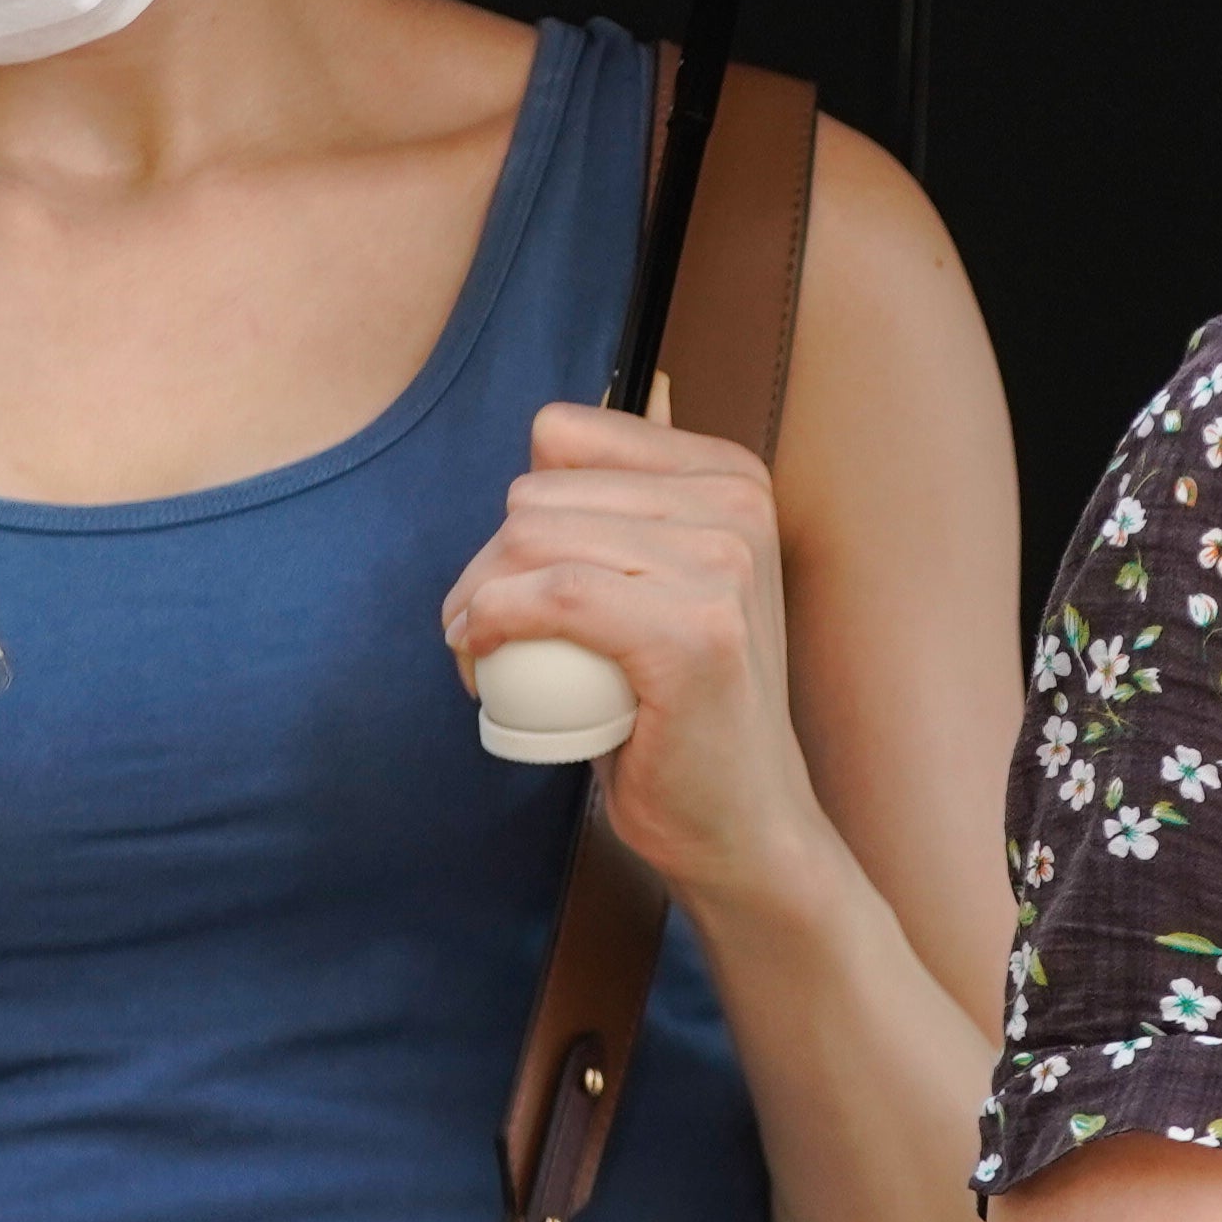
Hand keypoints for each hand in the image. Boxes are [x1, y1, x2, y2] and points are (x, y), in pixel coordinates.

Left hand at [442, 405, 822, 908]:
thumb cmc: (683, 711)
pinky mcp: (695, 632)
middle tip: (489, 640)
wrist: (743, 824)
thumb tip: (625, 398)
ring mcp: (725, 564)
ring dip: (478, 606)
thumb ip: (651, 495)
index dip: (518, 513)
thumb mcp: (673, 580)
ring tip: (489, 660)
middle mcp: (738, 503)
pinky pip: (554, 596)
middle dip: (487, 568)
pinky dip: (494, 626)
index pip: (563, 437)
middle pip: (535, 494)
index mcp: (732, 474)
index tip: (518, 581)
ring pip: (533, 540)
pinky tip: (483, 662)